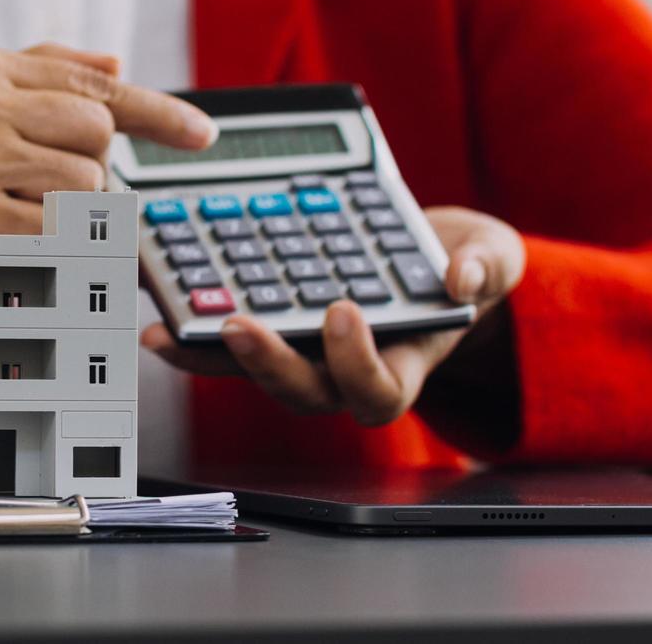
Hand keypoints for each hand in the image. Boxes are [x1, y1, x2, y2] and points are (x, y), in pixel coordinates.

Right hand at [0, 43, 215, 348]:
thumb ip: (40, 79)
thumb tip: (117, 65)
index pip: (91, 84)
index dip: (157, 112)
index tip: (202, 135)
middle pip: (98, 131)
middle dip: (86, 165)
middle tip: (34, 185)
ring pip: (88, 182)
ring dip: (66, 209)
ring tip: (8, 211)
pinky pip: (64, 229)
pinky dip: (52, 243)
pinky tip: (5, 237)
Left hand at [141, 206, 524, 425]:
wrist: (435, 259)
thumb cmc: (463, 268)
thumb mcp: (492, 259)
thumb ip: (485, 268)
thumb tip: (463, 276)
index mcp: (400, 364)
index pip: (376, 392)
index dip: (355, 365)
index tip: (343, 312)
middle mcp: (343, 370)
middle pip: (301, 390)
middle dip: (266, 362)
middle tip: (239, 324)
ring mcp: (305, 351)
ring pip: (251, 369)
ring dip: (208, 350)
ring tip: (168, 321)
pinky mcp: (272, 324)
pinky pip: (227, 337)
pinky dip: (192, 322)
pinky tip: (159, 299)